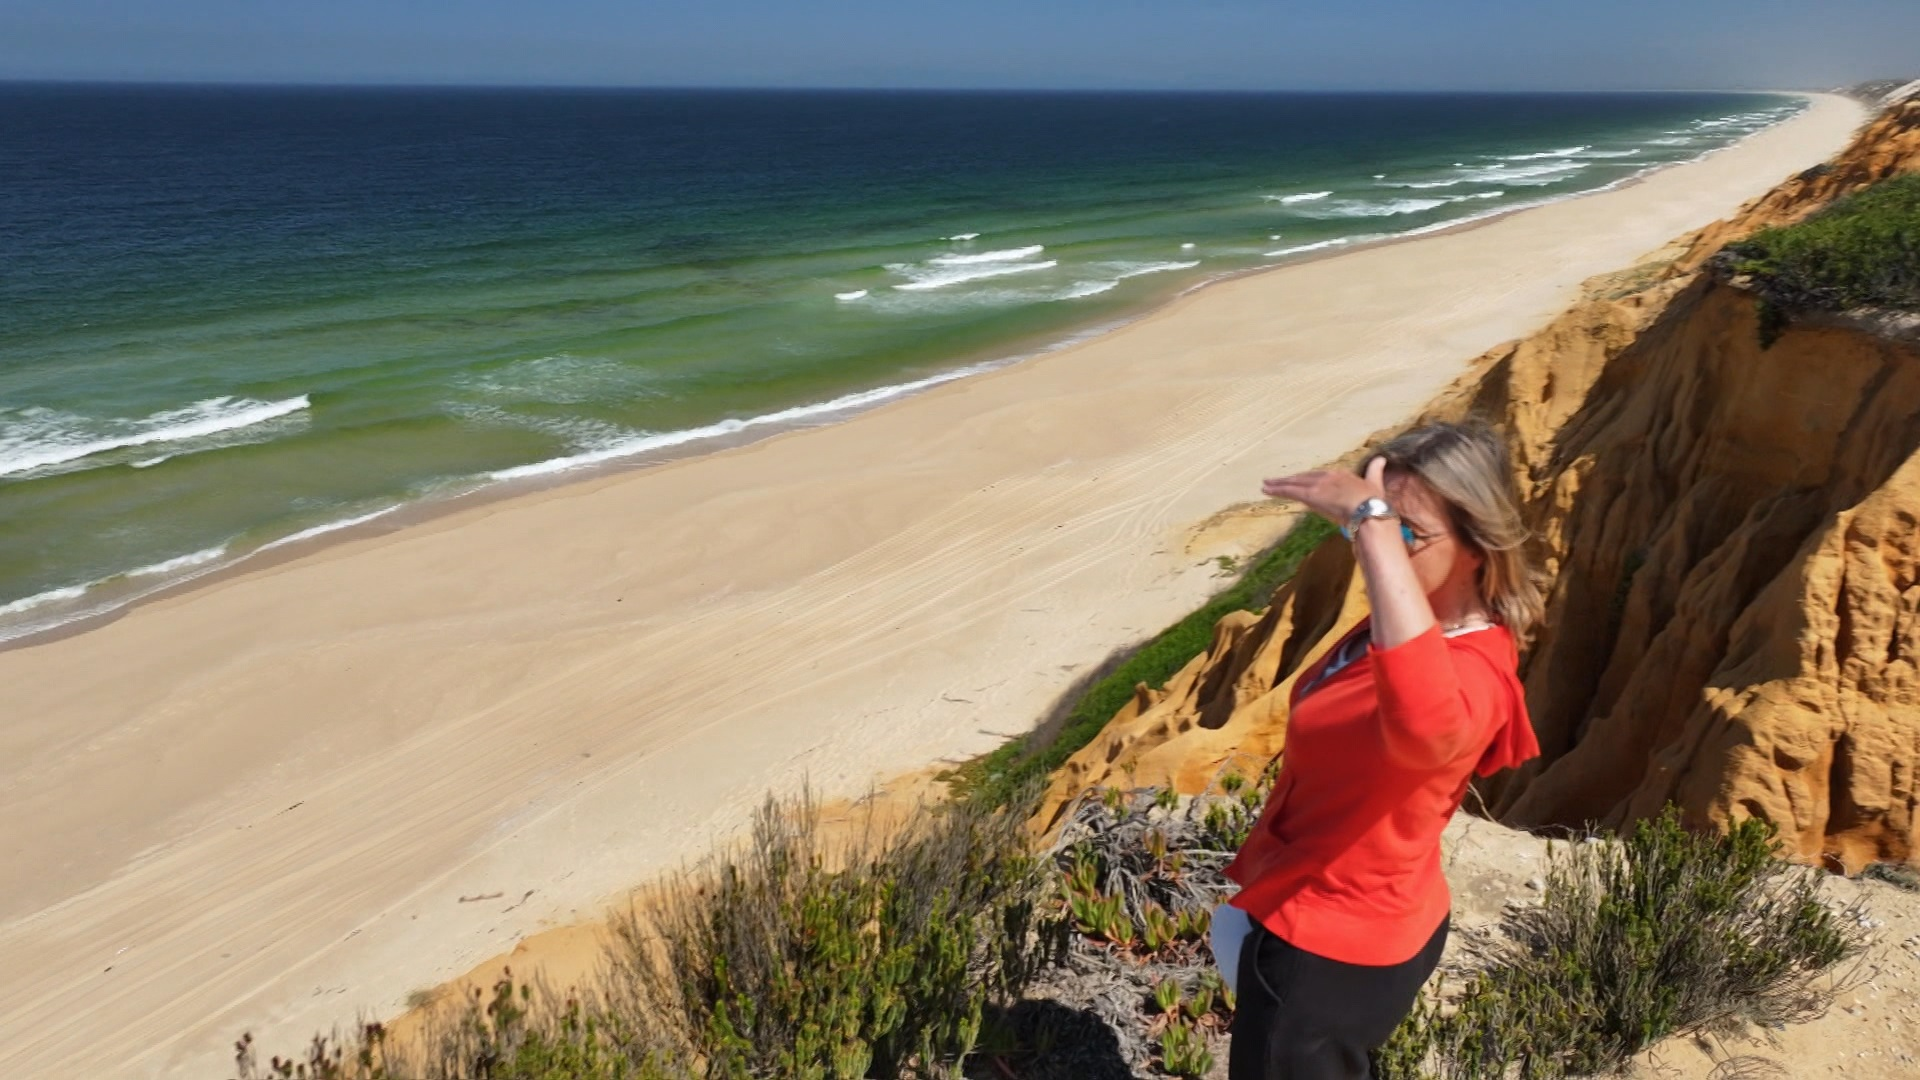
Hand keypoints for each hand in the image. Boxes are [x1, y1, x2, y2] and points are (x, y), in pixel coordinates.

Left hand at [1261, 456, 1387, 524]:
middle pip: (1303, 478)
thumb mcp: (1375, 483)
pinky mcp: (1310, 495)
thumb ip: (1375, 471)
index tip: (1298, 480)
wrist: (1368, 510)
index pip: (1318, 476)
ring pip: (1293, 483)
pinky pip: (1290, 491)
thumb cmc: (1374, 502)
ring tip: (1266, 485)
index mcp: (1341, 475)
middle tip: (1274, 480)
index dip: (1307, 478)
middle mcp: (1327, 477)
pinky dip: (1277, 490)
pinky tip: (1267, 490)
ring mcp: (1317, 485)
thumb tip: (1381, 459)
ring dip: (1279, 484)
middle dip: (1289, 480)